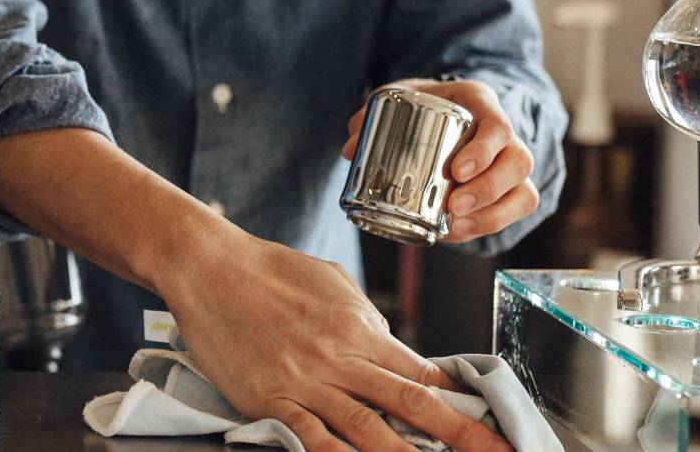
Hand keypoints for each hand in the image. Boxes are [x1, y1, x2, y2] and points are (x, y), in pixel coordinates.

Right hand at [163, 229, 511, 451]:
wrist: (208, 265)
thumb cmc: (268, 268)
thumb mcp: (332, 282)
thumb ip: (365, 318)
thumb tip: (389, 343)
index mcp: (359, 327)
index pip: (423, 372)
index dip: (462, 402)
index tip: (491, 423)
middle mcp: (340, 357)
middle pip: (412, 404)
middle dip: (462, 435)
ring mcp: (305, 381)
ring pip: (369, 429)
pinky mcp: (270, 399)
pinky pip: (312, 438)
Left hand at [343, 78, 539, 243]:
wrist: (444, 107)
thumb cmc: (422, 100)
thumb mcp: (398, 96)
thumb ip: (371, 114)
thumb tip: (350, 148)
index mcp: (480, 102)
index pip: (498, 125)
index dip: (483, 151)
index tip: (457, 172)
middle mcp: (506, 132)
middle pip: (518, 162)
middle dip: (488, 190)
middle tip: (452, 206)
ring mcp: (511, 162)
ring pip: (524, 191)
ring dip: (492, 214)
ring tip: (454, 225)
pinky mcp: (511, 188)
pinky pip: (515, 210)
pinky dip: (488, 225)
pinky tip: (456, 232)